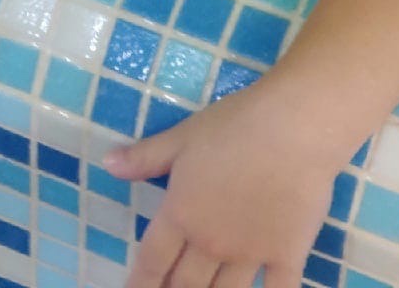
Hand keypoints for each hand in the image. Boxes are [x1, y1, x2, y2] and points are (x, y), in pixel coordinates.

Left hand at [104, 79, 342, 287]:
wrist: (291, 129)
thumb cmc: (233, 126)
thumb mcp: (181, 137)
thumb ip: (145, 157)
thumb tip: (107, 165)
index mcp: (181, 214)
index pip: (152, 261)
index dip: (140, 284)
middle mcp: (210, 243)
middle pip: (184, 285)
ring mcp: (249, 254)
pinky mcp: (286, 256)